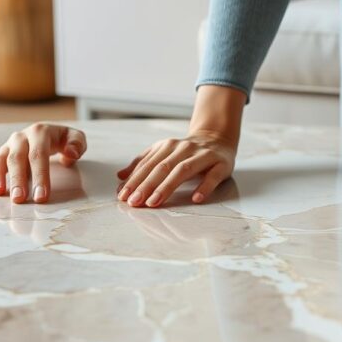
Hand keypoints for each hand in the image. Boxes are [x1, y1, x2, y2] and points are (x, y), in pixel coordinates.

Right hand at [0, 122, 86, 202]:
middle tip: (19, 199)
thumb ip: (77, 144)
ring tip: (1, 195)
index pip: (39, 155)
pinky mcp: (4, 151)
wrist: (49, 132)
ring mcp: (11, 143)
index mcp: (40, 132)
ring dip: (2, 178)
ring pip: (4, 160)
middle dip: (19, 180)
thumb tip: (72, 153)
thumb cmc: (63, 139)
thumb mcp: (76, 137)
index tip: (41, 197)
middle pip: (18, 158)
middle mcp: (23, 136)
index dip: (40, 176)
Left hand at [117, 130, 235, 206]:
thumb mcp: (163, 153)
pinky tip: (196, 198)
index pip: (148, 164)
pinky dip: (204, 187)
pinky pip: (212, 176)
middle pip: (162, 167)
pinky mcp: (220, 164)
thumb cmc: (187, 152)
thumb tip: (120, 177)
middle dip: (146, 185)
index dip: (135, 180)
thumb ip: (142, 164)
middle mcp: (183, 149)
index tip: (123, 196)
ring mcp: (203, 155)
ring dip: (167, 187)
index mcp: (167, 146)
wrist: (217, 138)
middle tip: (134, 202)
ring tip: (154, 202)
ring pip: (183, 170)